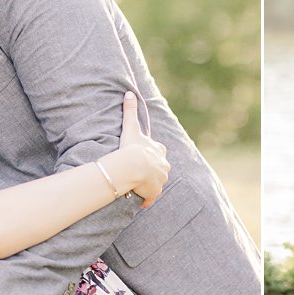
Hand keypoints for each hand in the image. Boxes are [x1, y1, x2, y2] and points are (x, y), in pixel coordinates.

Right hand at [104, 91, 168, 207]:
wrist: (133, 167)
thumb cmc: (131, 147)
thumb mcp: (131, 127)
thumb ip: (130, 110)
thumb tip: (129, 92)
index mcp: (159, 151)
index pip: (159, 151)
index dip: (152, 153)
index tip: (143, 155)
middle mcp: (163, 166)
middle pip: (160, 168)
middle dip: (153, 170)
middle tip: (140, 172)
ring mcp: (160, 180)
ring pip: (156, 183)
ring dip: (148, 184)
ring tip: (137, 185)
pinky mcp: (154, 193)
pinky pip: (151, 198)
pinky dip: (146, 200)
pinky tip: (140, 201)